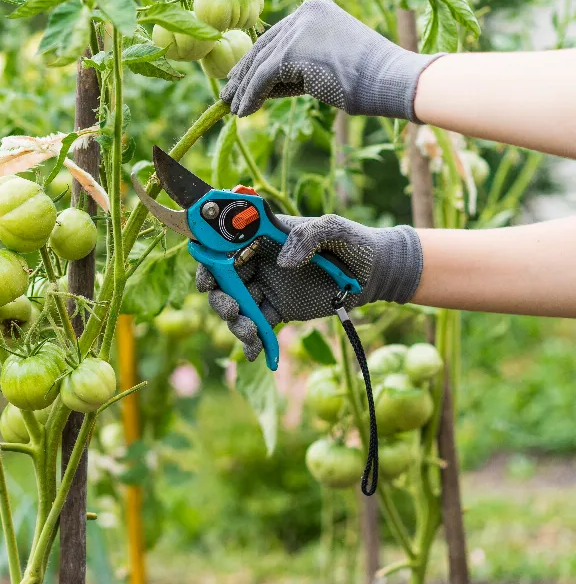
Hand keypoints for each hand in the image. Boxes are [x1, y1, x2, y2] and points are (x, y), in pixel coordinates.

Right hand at [197, 214, 422, 361]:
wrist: (376, 272)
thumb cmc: (355, 242)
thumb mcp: (334, 229)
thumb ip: (308, 236)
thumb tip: (282, 262)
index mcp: (264, 237)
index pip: (225, 247)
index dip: (209, 263)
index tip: (207, 281)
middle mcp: (259, 262)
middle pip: (224, 281)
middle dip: (221, 299)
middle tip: (232, 311)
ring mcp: (267, 287)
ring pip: (238, 306)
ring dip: (236, 323)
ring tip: (250, 333)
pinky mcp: (279, 309)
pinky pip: (259, 326)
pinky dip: (254, 341)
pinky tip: (256, 354)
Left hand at [219, 0, 441, 120]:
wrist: (389, 79)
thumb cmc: (367, 78)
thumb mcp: (324, 63)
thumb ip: (296, 65)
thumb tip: (263, 83)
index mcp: (315, 9)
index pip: (276, 37)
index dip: (255, 60)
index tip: (240, 77)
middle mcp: (304, 13)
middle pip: (263, 47)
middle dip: (243, 73)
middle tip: (228, 93)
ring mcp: (297, 30)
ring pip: (260, 64)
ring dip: (243, 89)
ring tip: (232, 108)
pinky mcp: (291, 52)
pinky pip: (262, 78)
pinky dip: (250, 96)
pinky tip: (244, 112)